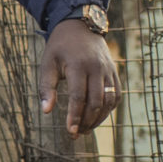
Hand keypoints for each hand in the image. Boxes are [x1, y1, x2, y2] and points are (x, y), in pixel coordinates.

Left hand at [40, 17, 117, 137]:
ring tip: (84, 129)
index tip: (70, 132)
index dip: (75, 116)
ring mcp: (108, 70)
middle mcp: (97, 68)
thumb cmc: (60, 47)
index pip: (78, 97)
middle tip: (75, 134)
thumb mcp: (47, 63)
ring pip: (108, 101)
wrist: (81, 27)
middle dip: (86, 122)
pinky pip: (116, 95)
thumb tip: (46, 111)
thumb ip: (46, 87)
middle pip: (96, 102)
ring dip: (98, 119)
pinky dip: (108, 109)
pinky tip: (96, 118)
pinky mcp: (114, 73)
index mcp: (78, 65)